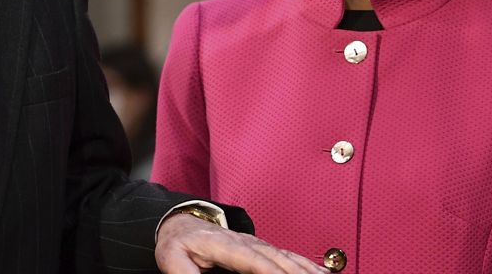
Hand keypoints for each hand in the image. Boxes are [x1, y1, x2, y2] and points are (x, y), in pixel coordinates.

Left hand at [155, 212, 327, 273]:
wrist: (183, 222)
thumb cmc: (178, 243)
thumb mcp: (172, 258)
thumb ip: (184, 273)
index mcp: (223, 244)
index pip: (250, 258)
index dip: (267, 269)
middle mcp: (244, 242)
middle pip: (275, 258)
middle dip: (295, 272)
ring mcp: (255, 243)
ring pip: (285, 256)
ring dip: (305, 269)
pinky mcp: (261, 247)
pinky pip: (287, 254)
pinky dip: (305, 264)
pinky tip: (319, 272)